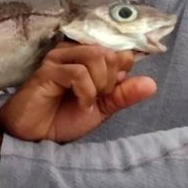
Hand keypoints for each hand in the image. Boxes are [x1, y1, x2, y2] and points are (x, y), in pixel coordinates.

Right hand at [0, 43, 156, 142]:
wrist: (35, 137)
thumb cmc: (62, 119)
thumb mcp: (102, 109)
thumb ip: (123, 95)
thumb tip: (152, 84)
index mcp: (88, 58)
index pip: (119, 50)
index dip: (122, 72)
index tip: (110, 91)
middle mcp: (74, 52)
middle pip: (110, 52)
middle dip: (111, 80)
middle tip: (98, 98)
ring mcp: (59, 59)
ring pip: (96, 57)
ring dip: (99, 85)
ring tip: (88, 101)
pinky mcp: (47, 71)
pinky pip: (78, 73)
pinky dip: (85, 93)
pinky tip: (79, 104)